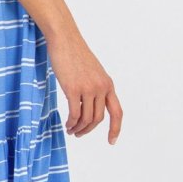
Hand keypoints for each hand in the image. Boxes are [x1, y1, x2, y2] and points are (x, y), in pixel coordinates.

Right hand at [45, 29, 122, 143]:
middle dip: (89, 130)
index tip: (112, 141)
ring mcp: (88, 88)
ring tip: (71, 130)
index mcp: (108, 84)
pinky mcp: (73, 89)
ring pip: (86, 118)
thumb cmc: (75, 55)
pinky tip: (67, 124)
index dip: (116, 128)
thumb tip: (91, 106)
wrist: (65, 40)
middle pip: (98, 119)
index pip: (117, 112)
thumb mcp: (93, 72)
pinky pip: (74, 114)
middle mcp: (101, 88)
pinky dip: (71, 123)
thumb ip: (96, 88)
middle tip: (79, 134)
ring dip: (79, 128)